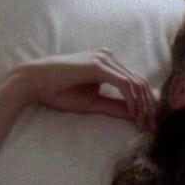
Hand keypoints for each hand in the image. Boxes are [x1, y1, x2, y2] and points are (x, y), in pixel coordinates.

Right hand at [8, 49, 156, 132]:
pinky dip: (132, 99)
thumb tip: (137, 115)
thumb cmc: (59, 91)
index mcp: (109, 64)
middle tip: (151, 127)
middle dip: (149, 107)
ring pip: (136, 83)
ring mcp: (104, 59)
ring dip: (143, 106)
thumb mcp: (93, 103)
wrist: (33, 81)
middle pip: (141, 82)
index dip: (147, 104)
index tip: (148, 124)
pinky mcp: (98, 65)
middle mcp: (109, 58)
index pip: (136, 82)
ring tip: (143, 124)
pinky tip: (133, 114)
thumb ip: (115, 106)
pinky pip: (124, 83)